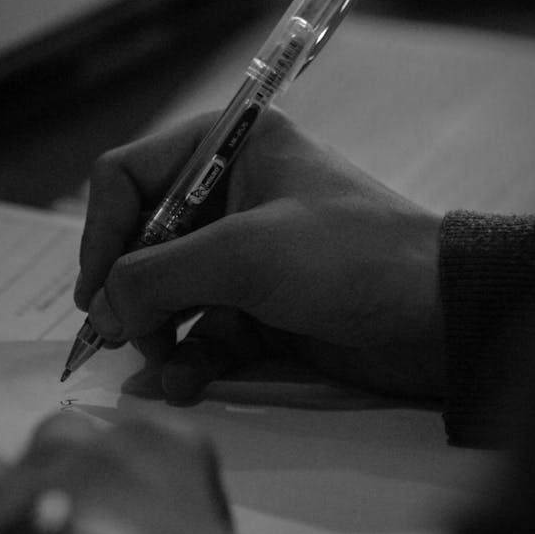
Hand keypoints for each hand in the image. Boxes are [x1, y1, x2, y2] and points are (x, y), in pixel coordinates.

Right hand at [75, 110, 444, 399]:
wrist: (439, 318)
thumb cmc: (348, 257)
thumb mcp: (243, 254)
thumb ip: (156, 277)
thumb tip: (101, 311)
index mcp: (229, 147)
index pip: (129, 177)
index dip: (101, 233)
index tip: (94, 292)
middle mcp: (232, 195)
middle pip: (143, 242)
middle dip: (129, 292)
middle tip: (120, 337)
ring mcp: (246, 255)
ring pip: (170, 294)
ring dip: (157, 334)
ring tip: (158, 366)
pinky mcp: (262, 308)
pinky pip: (204, 332)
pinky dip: (189, 359)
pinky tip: (182, 385)